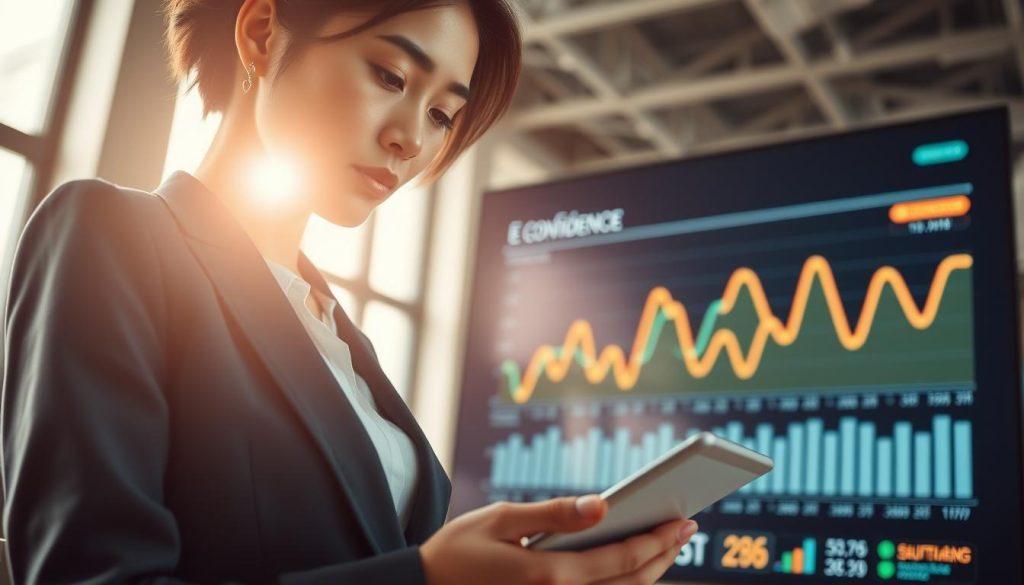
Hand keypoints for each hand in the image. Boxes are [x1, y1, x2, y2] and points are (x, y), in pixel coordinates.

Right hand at [420, 494, 697, 584]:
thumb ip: (554, 513)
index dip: (658, 540)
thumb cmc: (459, 549)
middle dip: (663, 556)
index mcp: (548, 576)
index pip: (621, 560)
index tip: (684, 521)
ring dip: (649, 574)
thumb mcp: (501, 520)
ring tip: (666, 546)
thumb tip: (603, 504)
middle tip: (686, 529)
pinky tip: (631, 567)